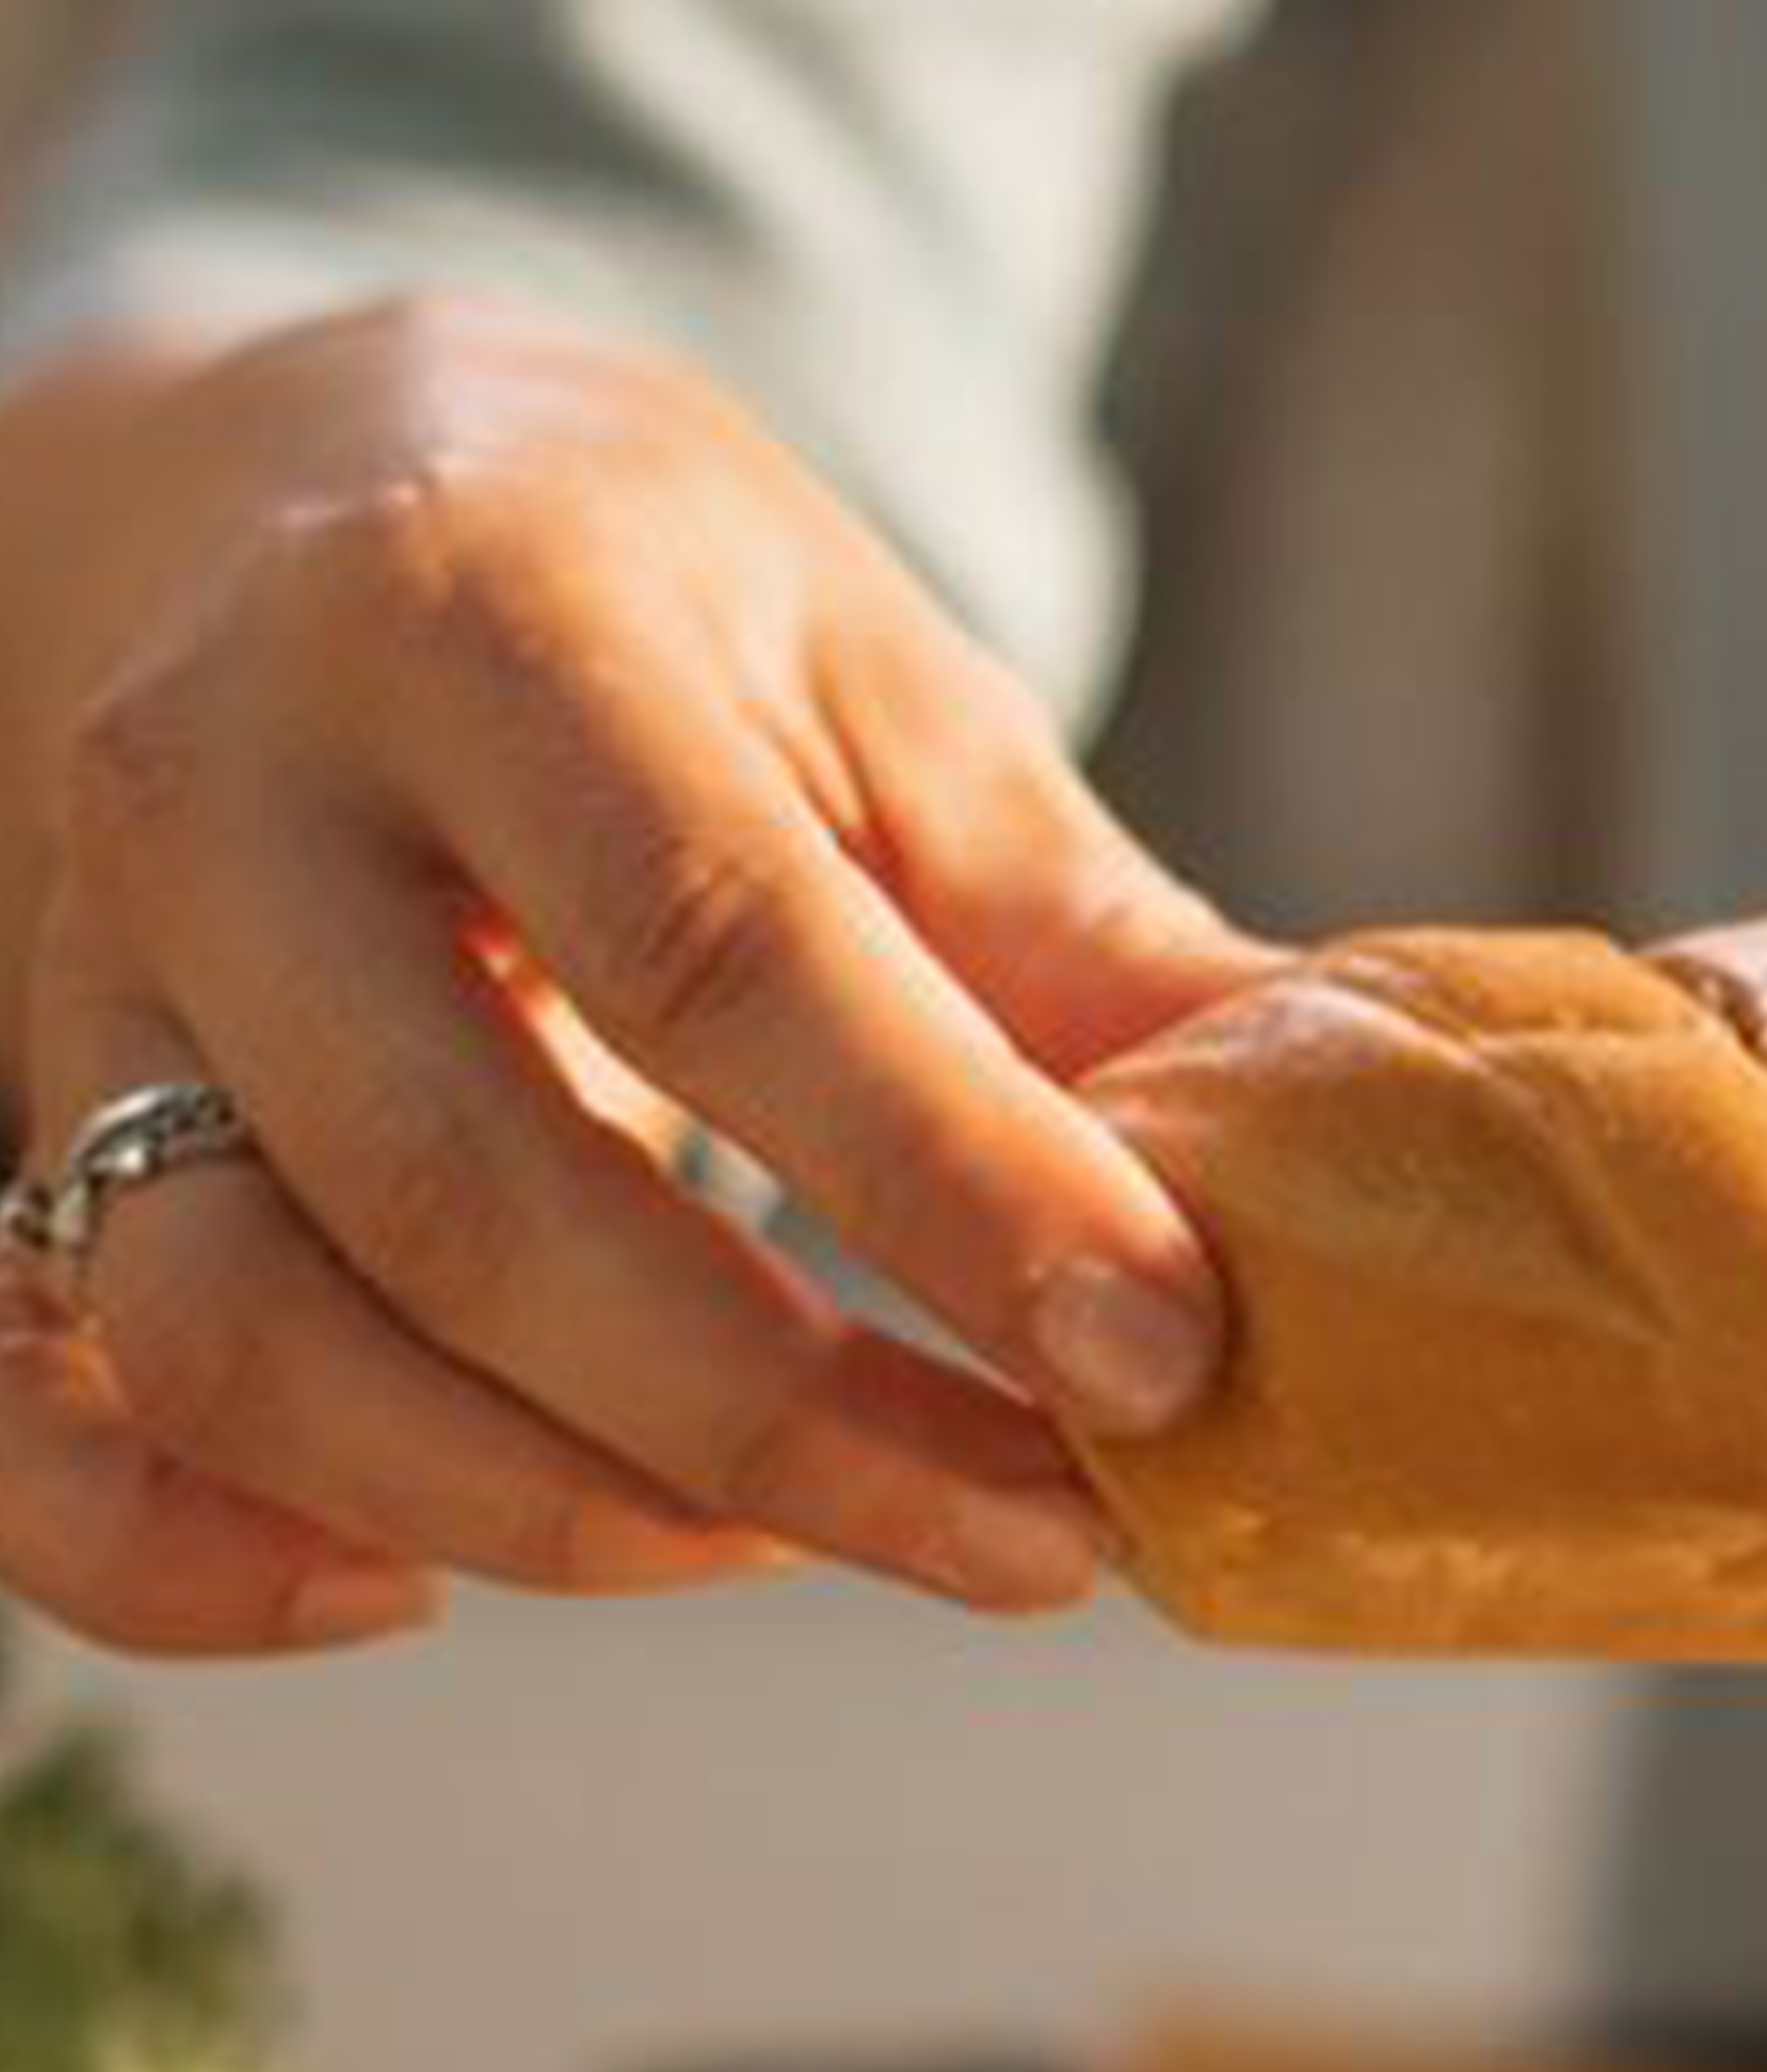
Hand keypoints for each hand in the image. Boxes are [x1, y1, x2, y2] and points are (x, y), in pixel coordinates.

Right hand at [0, 294, 1274, 1653]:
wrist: (280, 486)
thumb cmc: (641, 602)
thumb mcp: (884, 685)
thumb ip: (1085, 938)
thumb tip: (1330, 1164)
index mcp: (483, 623)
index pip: (718, 952)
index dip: (951, 1183)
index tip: (1158, 1349)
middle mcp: (227, 796)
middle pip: (471, 1193)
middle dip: (781, 1420)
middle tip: (1043, 1532)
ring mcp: (82, 977)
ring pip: (258, 1338)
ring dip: (561, 1511)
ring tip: (818, 1541)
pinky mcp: (13, 1127)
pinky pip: (47, 1429)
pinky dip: (213, 1562)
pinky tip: (428, 1585)